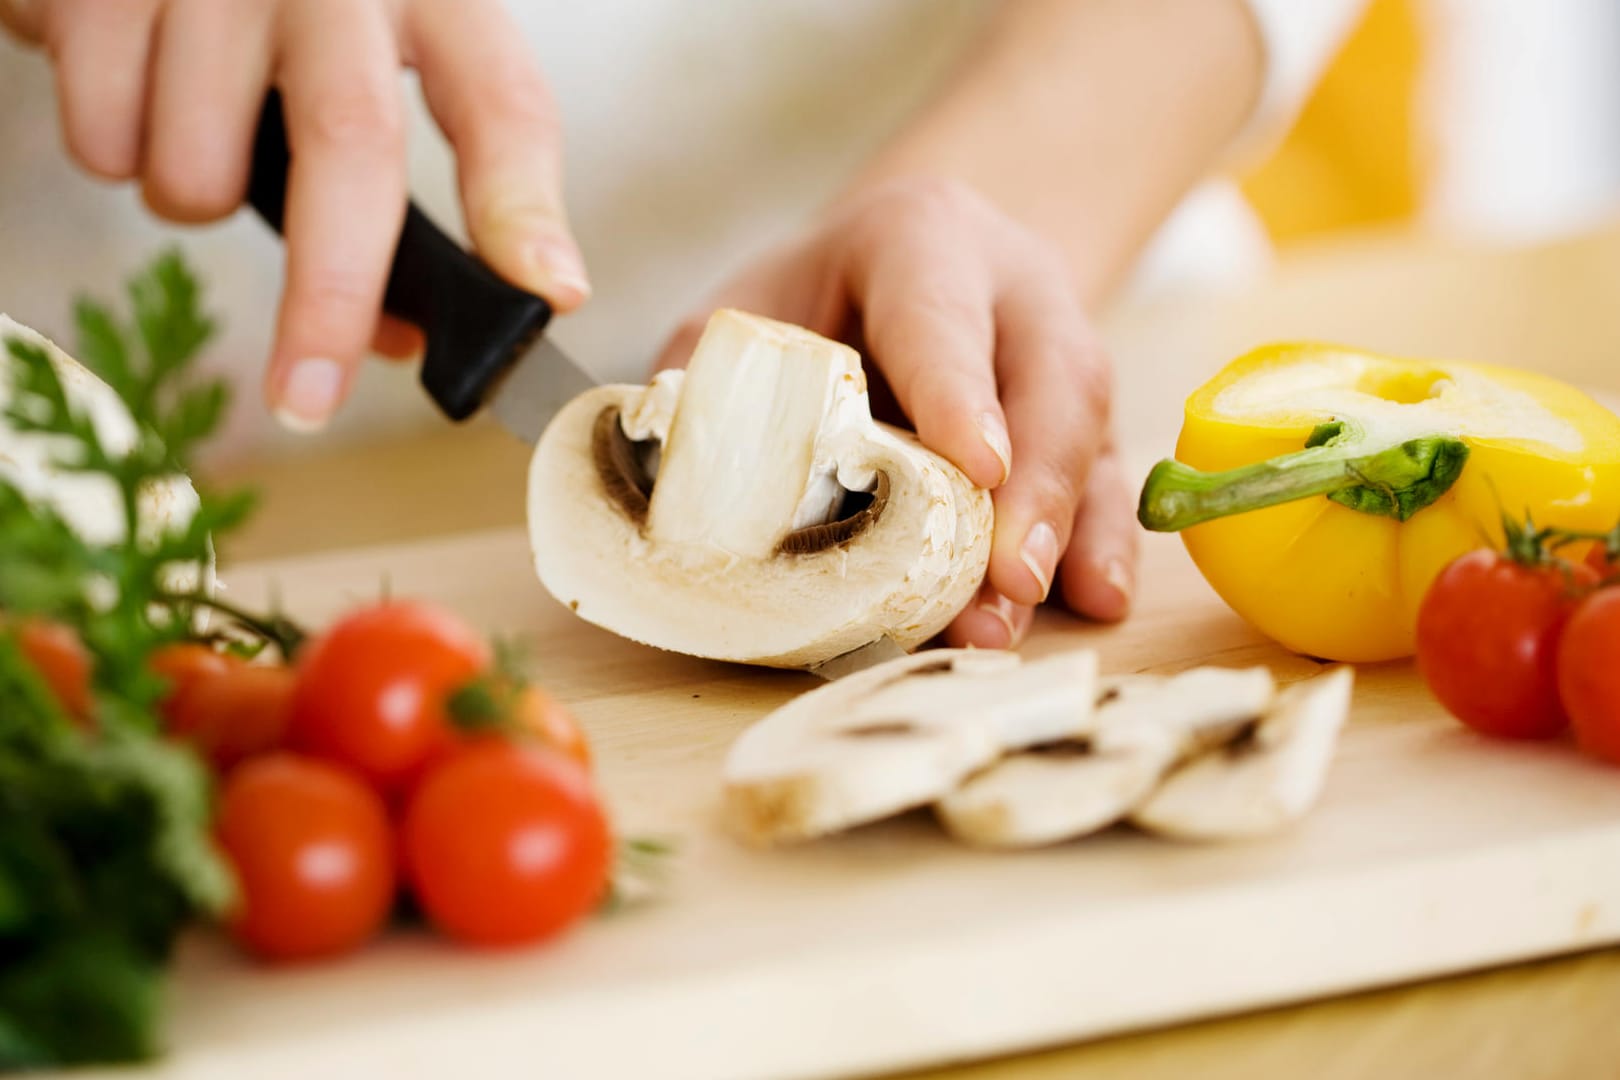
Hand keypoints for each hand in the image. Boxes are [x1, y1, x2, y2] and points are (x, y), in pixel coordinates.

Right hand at [2, 0, 588, 430]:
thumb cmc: (277, 11)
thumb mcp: (364, 67)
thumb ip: (392, 191)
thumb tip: (394, 341)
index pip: (502, 107)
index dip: (524, 210)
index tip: (547, 296)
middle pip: (353, 145)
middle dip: (332, 295)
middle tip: (311, 398)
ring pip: (200, 163)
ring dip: (190, 200)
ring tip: (194, 142)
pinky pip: (103, 134)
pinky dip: (112, 152)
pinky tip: (132, 92)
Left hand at [654, 177, 1137, 647]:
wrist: (906, 264)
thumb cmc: (815, 297)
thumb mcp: (749, 309)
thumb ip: (711, 381)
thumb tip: (667, 485)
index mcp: (922, 240)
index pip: (942, 316)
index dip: (959, 392)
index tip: (976, 469)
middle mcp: (1013, 288)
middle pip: (1049, 379)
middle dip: (1034, 486)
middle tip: (1008, 580)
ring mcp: (1062, 348)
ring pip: (1089, 431)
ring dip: (1063, 530)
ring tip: (1021, 616)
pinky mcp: (1087, 414)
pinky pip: (1111, 473)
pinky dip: (1104, 540)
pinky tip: (1097, 599)